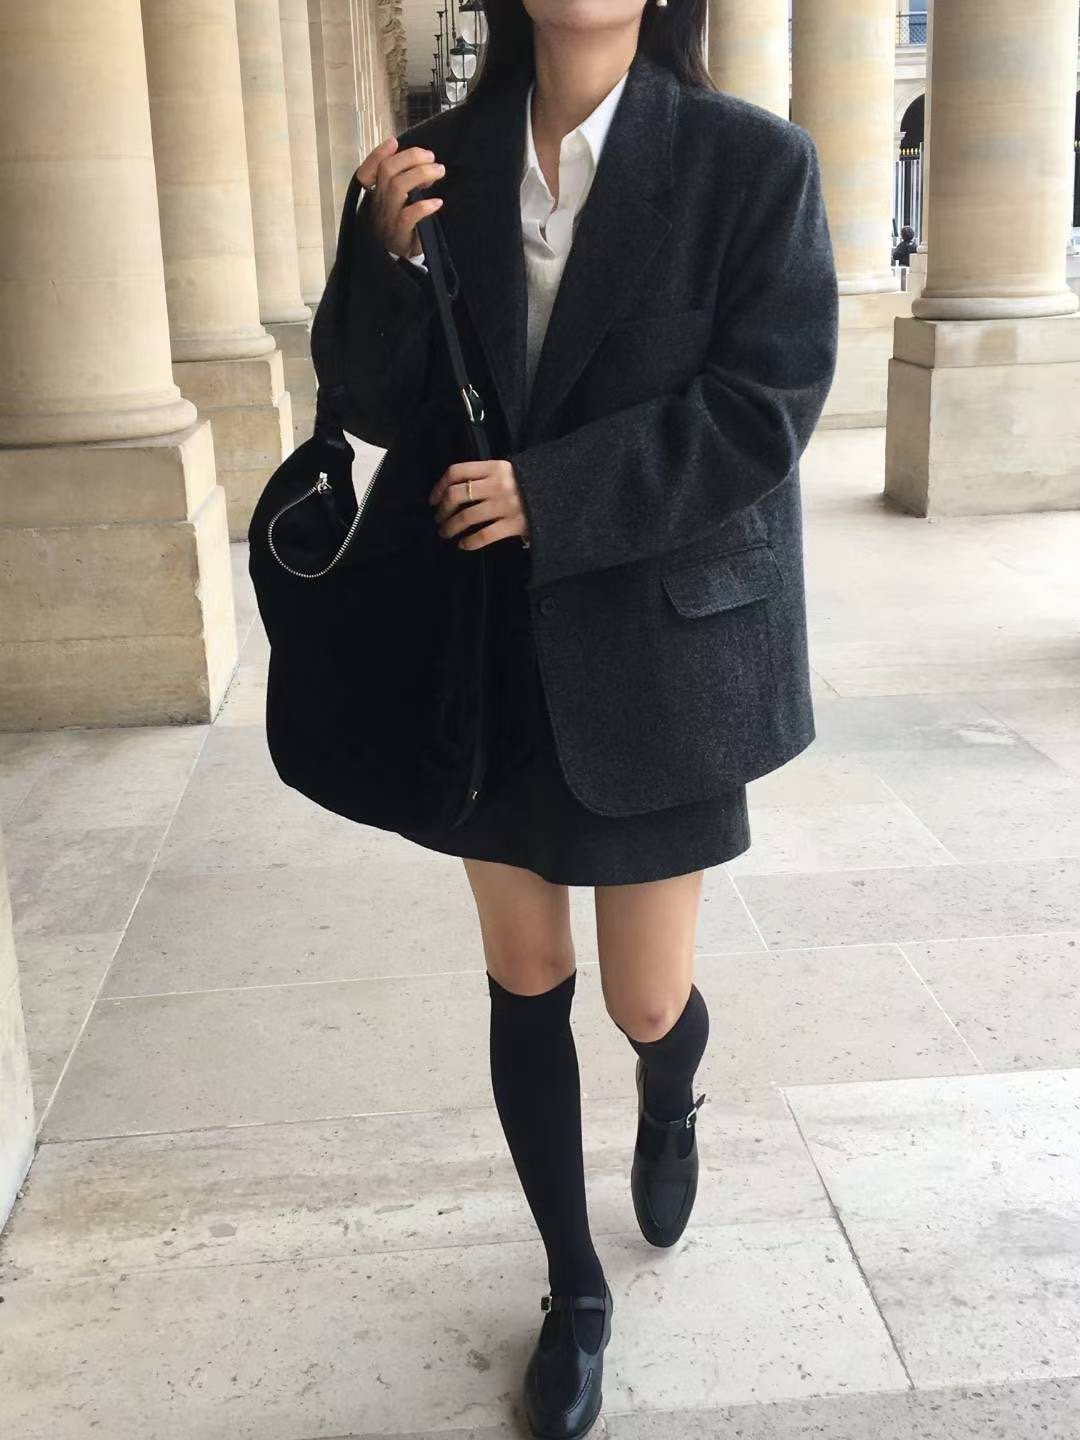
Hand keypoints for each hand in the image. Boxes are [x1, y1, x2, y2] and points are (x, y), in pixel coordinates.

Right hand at [357, 136, 444, 259]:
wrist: (397, 261)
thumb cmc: (400, 227)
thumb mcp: (398, 204)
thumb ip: (407, 183)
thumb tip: (426, 163)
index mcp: (376, 194)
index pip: (367, 170)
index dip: (377, 154)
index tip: (394, 142)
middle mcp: (379, 202)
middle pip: (388, 171)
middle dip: (411, 158)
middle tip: (432, 158)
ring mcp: (388, 217)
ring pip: (398, 187)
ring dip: (421, 174)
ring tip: (439, 172)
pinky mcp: (400, 233)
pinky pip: (409, 215)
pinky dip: (425, 206)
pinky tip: (438, 202)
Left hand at [428, 459, 530, 550]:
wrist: (562, 495)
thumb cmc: (532, 483)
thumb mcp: (510, 471)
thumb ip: (486, 475)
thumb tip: (455, 490)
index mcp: (494, 467)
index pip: (457, 472)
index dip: (439, 486)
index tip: (433, 500)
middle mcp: (497, 485)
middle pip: (456, 495)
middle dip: (442, 510)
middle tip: (439, 520)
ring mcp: (505, 505)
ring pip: (466, 517)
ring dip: (450, 527)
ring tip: (446, 533)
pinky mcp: (514, 525)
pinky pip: (484, 535)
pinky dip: (470, 542)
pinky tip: (463, 545)